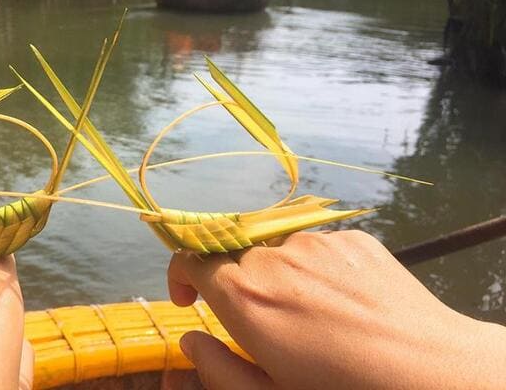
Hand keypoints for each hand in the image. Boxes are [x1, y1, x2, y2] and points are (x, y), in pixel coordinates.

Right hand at [168, 230, 505, 389]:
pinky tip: (346, 307)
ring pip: (280, 253)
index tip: (189, 300)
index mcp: (243, 294)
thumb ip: (217, 369)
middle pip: (237, 260)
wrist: (433, 374)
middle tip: (271, 332)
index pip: (190, 259)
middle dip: (241, 290)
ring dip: (283, 280)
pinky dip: (318, 272)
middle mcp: (273, 256)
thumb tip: (189, 341)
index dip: (181, 277)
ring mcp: (315, 242)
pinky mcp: (352, 239)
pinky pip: (319, 249)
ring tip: (318, 322)